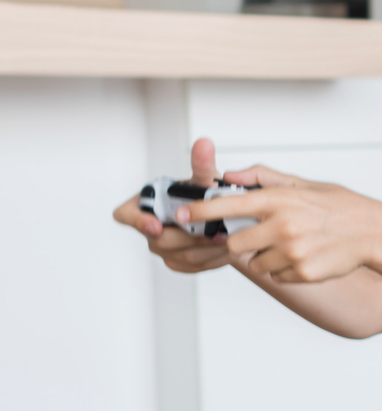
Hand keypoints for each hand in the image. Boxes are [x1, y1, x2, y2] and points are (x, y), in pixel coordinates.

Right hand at [114, 136, 242, 272]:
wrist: (218, 214)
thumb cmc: (201, 195)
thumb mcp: (202, 179)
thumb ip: (201, 164)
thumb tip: (204, 144)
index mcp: (143, 206)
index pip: (125, 215)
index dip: (137, 221)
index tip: (156, 225)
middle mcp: (148, 228)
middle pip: (161, 241)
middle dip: (189, 238)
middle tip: (214, 234)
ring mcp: (161, 248)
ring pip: (180, 256)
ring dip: (206, 250)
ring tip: (228, 240)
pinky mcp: (177, 262)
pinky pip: (192, 266)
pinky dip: (212, 259)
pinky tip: (227, 250)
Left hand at [188, 167, 381, 283]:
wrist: (374, 232)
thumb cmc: (340, 206)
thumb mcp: (304, 184)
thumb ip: (264, 178)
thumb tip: (230, 175)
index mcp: (279, 200)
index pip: (226, 204)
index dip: (198, 211)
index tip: (180, 215)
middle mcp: (283, 225)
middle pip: (234, 244)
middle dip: (240, 243)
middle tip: (259, 238)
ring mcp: (292, 251)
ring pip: (256, 264)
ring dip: (266, 258)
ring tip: (293, 246)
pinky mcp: (303, 272)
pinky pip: (278, 276)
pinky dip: (286, 271)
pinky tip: (306, 257)